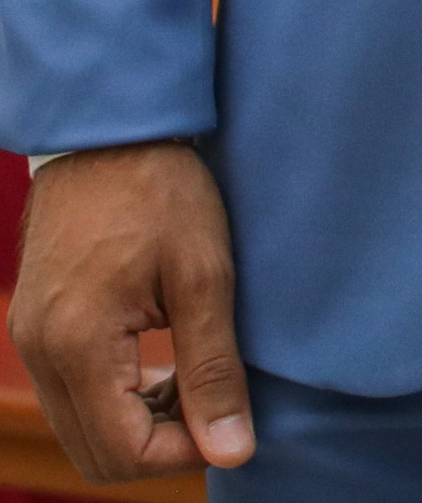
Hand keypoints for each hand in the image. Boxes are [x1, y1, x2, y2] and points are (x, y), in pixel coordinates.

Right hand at [10, 142, 254, 477]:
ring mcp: (30, 339)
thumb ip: (214, 368)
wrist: (110, 126)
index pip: (123, 453)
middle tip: (214, 406)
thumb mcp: (204, 273)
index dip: (182, 453)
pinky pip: (70, 394)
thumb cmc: (162, 188)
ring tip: (193, 381)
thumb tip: (232, 450)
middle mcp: (39, 353)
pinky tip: (161, 363)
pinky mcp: (35, 324)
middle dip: (159, 447)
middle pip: (95, 454)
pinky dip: (116, 399)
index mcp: (78, 345)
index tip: (229, 421)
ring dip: (137, 425)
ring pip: (80, 428)